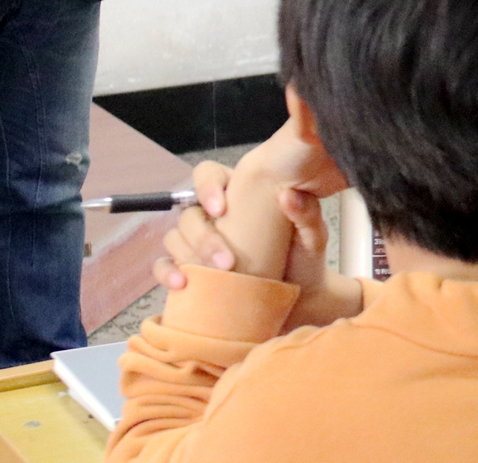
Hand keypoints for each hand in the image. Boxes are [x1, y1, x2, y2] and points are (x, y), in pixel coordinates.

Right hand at [153, 157, 360, 331]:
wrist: (303, 302)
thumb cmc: (305, 261)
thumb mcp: (312, 237)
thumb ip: (307, 215)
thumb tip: (288, 195)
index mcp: (240, 197)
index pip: (209, 175)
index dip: (206, 185)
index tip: (221, 208)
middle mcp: (216, 218)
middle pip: (189, 212)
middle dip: (203, 236)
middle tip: (227, 260)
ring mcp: (201, 245)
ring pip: (175, 237)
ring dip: (189, 254)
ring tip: (217, 275)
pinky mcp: (193, 272)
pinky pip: (165, 266)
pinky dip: (167, 273)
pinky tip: (181, 284)